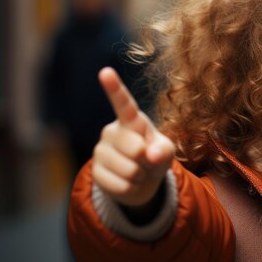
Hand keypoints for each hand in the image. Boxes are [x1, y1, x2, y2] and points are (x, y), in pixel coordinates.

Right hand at [92, 67, 174, 206]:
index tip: (105, 72)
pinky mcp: (95, 172)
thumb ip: (163, 150)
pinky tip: (129, 182)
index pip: (123, 104)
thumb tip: (150, 155)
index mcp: (131, 121)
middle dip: (147, 160)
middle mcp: (111, 131)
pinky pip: (119, 186)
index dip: (114, 88)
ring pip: (128, 170)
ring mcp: (101, 151)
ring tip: (138, 171)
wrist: (141, 181)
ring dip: (140, 176)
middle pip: (134, 148)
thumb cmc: (155, 156)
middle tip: (146, 160)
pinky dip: (131, 189)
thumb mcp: (166, 151)